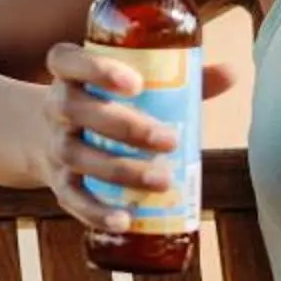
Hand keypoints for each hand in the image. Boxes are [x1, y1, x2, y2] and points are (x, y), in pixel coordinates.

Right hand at [34, 42, 238, 235]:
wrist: (49, 135)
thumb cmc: (108, 103)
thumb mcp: (132, 84)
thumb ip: (178, 79)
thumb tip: (230, 73)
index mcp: (70, 73)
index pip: (68, 60)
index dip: (96, 69)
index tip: (136, 83)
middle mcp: (56, 106)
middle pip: (76, 109)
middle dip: (124, 126)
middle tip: (169, 140)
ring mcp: (55, 145)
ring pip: (77, 155)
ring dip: (121, 170)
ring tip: (163, 182)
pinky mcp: (58, 182)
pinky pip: (72, 198)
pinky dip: (96, 212)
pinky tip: (126, 220)